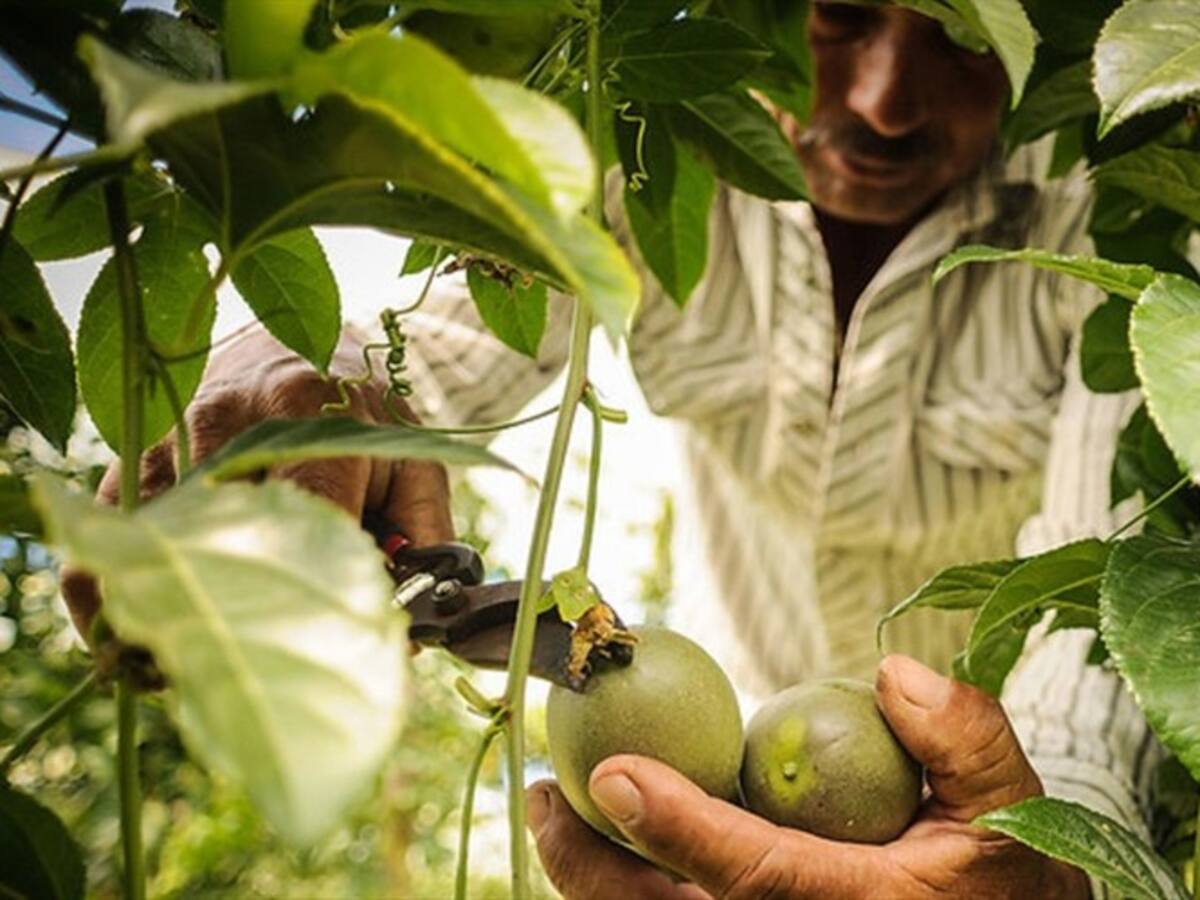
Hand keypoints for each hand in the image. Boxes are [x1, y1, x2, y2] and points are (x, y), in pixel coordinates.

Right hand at [61, 325, 452, 660]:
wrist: (288, 344)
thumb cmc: (359, 415)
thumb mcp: (411, 460)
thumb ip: (425, 536)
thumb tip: (412, 631)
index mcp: (309, 415)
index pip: (305, 529)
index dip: (320, 608)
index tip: (335, 665)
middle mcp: (227, 421)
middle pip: (220, 547)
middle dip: (240, 626)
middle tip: (262, 686)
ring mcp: (168, 435)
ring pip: (150, 553)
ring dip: (169, 623)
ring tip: (197, 672)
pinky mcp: (127, 455)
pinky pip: (103, 542)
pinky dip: (117, 601)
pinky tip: (151, 638)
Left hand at [528, 655, 1091, 899]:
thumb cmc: (1001, 886)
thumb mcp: (1009, 813)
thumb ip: (966, 741)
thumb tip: (893, 674)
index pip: (754, 872)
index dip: (680, 827)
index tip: (612, 776)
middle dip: (590, 867)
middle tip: (540, 796)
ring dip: (592, 877)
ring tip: (551, 812)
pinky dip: (627, 886)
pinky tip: (605, 839)